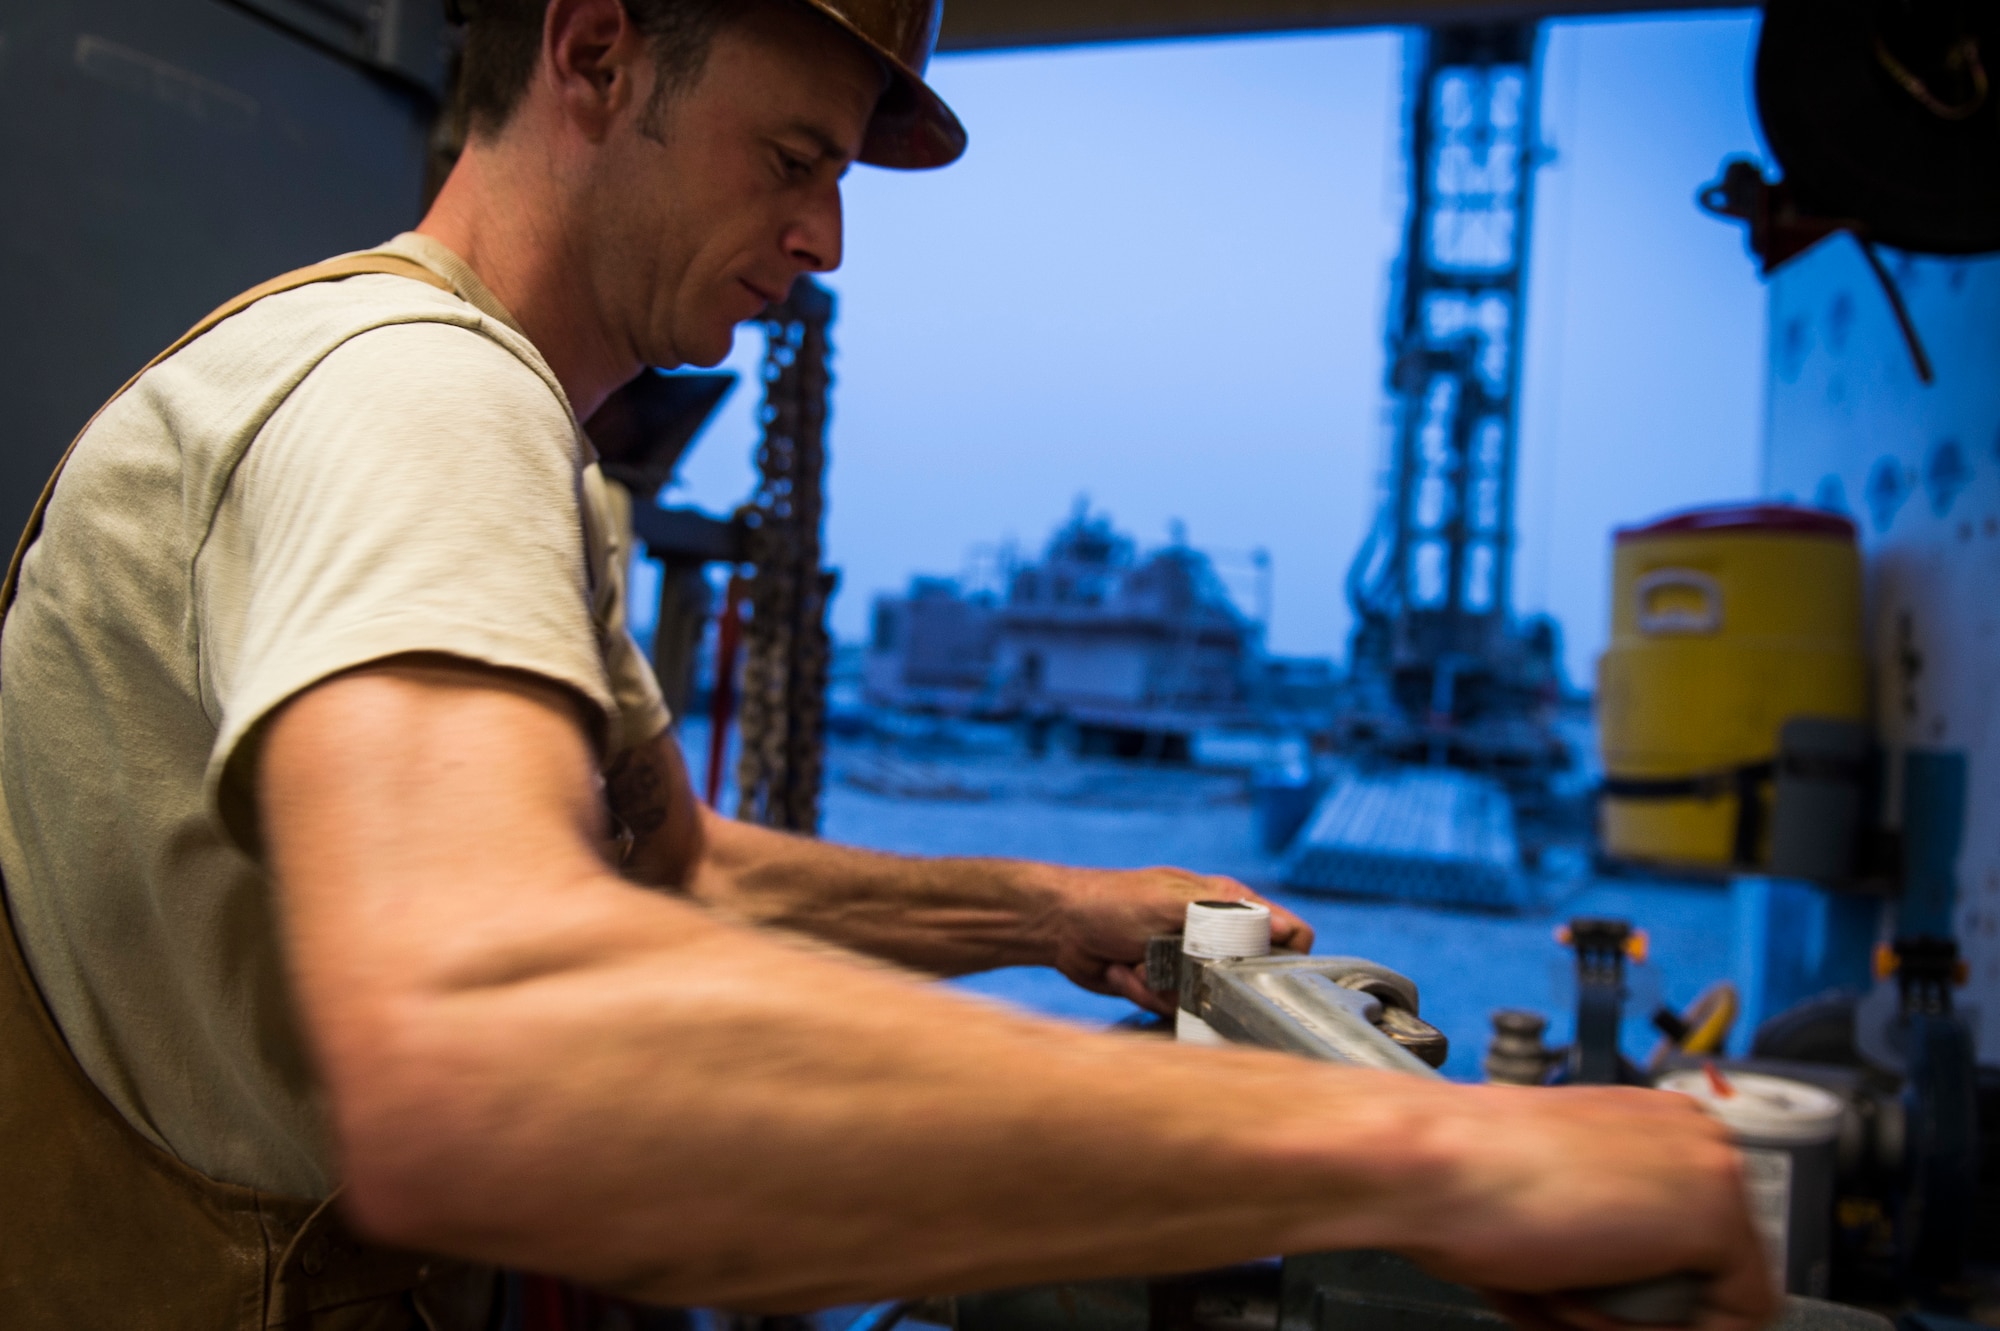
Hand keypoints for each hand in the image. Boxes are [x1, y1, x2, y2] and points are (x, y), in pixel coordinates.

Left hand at [1039, 866, 1312, 1013]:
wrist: (1057, 926)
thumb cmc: (1113, 901)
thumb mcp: (1170, 900)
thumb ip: (1226, 914)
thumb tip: (1285, 928)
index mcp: (1227, 904)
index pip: (1289, 934)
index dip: (1287, 956)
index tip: (1263, 973)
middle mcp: (1216, 935)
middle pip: (1245, 979)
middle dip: (1207, 981)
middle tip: (1173, 963)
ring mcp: (1189, 963)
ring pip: (1205, 1000)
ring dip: (1164, 987)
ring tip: (1136, 962)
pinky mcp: (1165, 988)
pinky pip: (1172, 1009)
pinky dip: (1143, 992)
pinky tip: (1122, 970)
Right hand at [1390, 1083, 1776, 1330]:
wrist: (1432, 1165)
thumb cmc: (1464, 1175)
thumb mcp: (1556, 1192)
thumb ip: (1609, 1222)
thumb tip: (1624, 1277)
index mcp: (1656, 1122)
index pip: (1695, 1236)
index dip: (1641, 1282)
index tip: (1596, 1295)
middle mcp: (1694, 1134)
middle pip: (1709, 1267)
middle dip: (1638, 1300)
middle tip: (1567, 1294)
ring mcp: (1712, 1170)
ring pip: (1714, 1298)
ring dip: (1632, 1315)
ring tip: (1559, 1291)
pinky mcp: (1714, 1216)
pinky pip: (1728, 1321)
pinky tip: (1580, 1299)